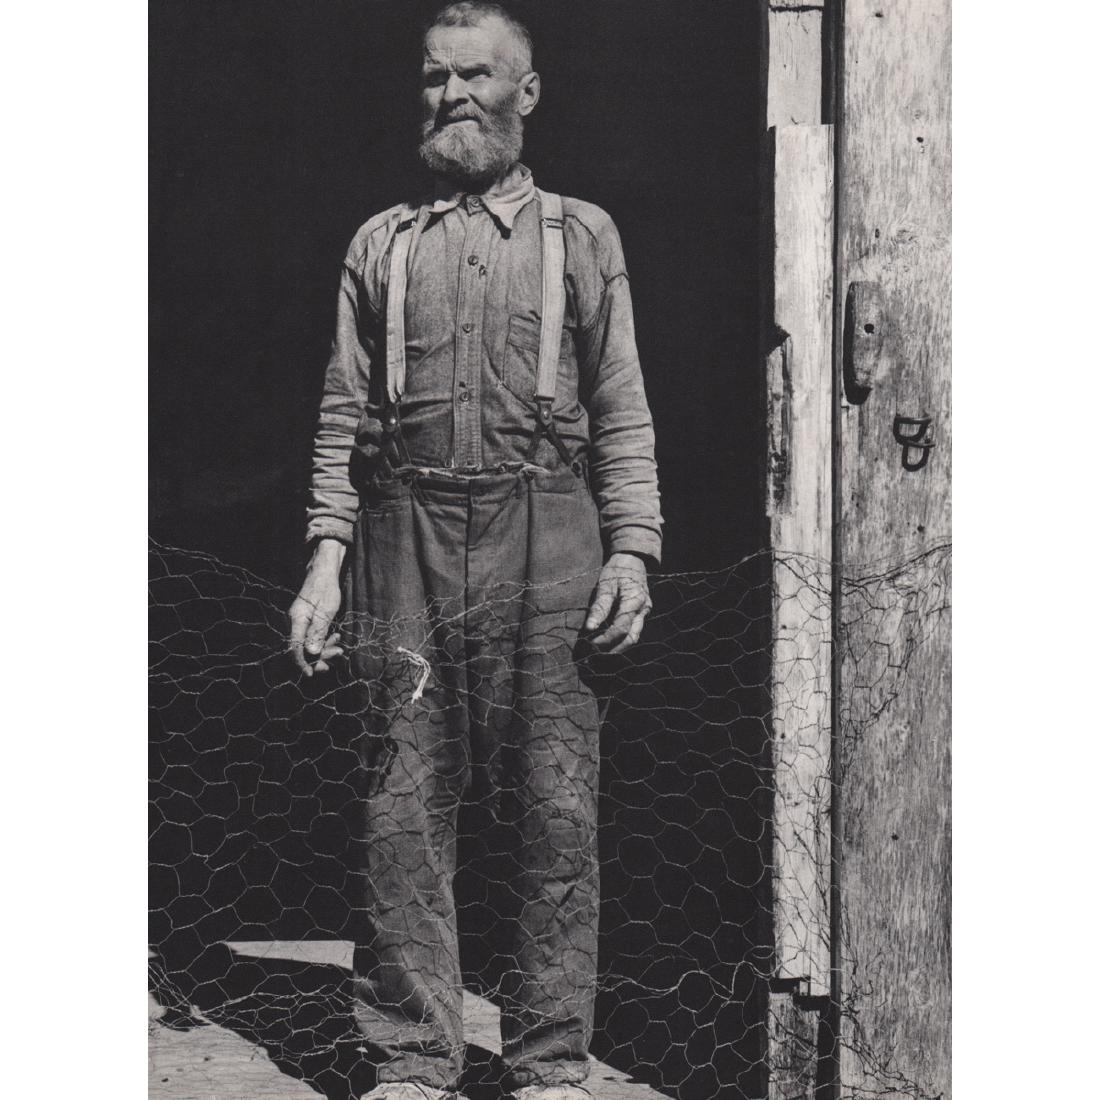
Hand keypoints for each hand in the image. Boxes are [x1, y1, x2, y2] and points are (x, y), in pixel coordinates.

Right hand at [288, 539, 346, 676]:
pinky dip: (323, 640)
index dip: (302, 663)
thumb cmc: (326, 588)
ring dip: (324, 648)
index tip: (312, 673)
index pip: (294, 648)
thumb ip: (318, 632)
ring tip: (339, 647)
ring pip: (308, 644)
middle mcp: (294, 622)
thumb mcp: (326, 611)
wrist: (324, 572)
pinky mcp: (305, 621)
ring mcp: (299, 622)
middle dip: (319, 656)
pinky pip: (311, 637)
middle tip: (337, 655)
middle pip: (301, 649)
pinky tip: (336, 638)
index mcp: (296, 620)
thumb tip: (311, 653)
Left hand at [584, 552, 652, 653]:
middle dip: (612, 649)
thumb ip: (599, 607)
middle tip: (593, 654)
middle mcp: (643, 610)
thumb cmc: (617, 570)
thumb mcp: (605, 585)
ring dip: (617, 647)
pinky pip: (633, 631)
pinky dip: (620, 640)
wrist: (632, 559)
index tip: (589, 643)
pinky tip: (607, 643)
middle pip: (631, 639)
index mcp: (635, 601)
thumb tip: (590, 628)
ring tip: (599, 652)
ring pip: (634, 637)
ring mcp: (645, 613)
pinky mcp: (642, 614)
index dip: (605, 639)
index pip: (620, 628)